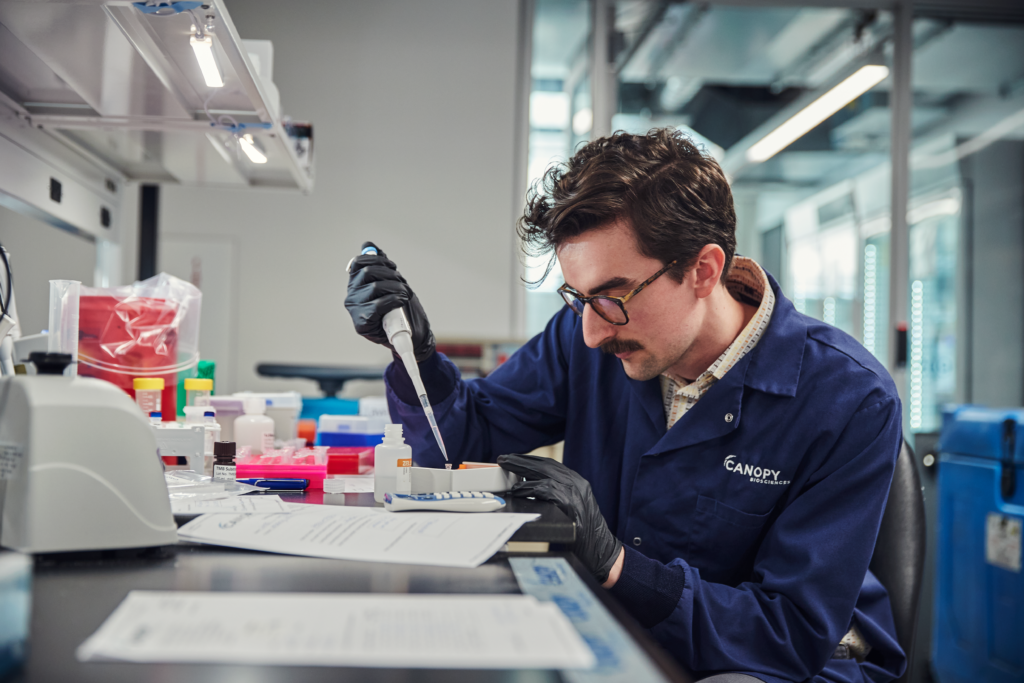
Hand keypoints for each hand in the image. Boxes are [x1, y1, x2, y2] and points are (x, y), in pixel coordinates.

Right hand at [345, 242, 435, 361]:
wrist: (413, 335)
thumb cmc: (402, 308)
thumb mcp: (391, 282)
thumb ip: (379, 264)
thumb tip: (367, 244)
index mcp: (356, 284)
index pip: (358, 263)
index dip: (378, 260)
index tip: (393, 267)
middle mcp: (352, 296)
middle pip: (368, 273)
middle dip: (391, 274)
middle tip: (403, 283)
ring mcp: (355, 310)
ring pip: (375, 287)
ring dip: (397, 287)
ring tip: (406, 294)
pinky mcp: (361, 324)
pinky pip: (378, 305)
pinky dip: (395, 300)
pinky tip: (402, 301)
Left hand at [497, 454, 622, 583]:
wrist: (603, 553)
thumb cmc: (584, 534)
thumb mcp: (572, 507)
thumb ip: (556, 495)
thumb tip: (529, 488)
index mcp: (577, 482)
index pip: (550, 464)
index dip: (530, 459)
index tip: (513, 457)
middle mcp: (577, 483)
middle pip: (544, 465)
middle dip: (521, 461)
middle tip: (503, 459)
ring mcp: (575, 493)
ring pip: (544, 474)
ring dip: (522, 471)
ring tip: (504, 470)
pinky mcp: (570, 504)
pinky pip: (545, 491)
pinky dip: (529, 489)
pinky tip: (517, 490)